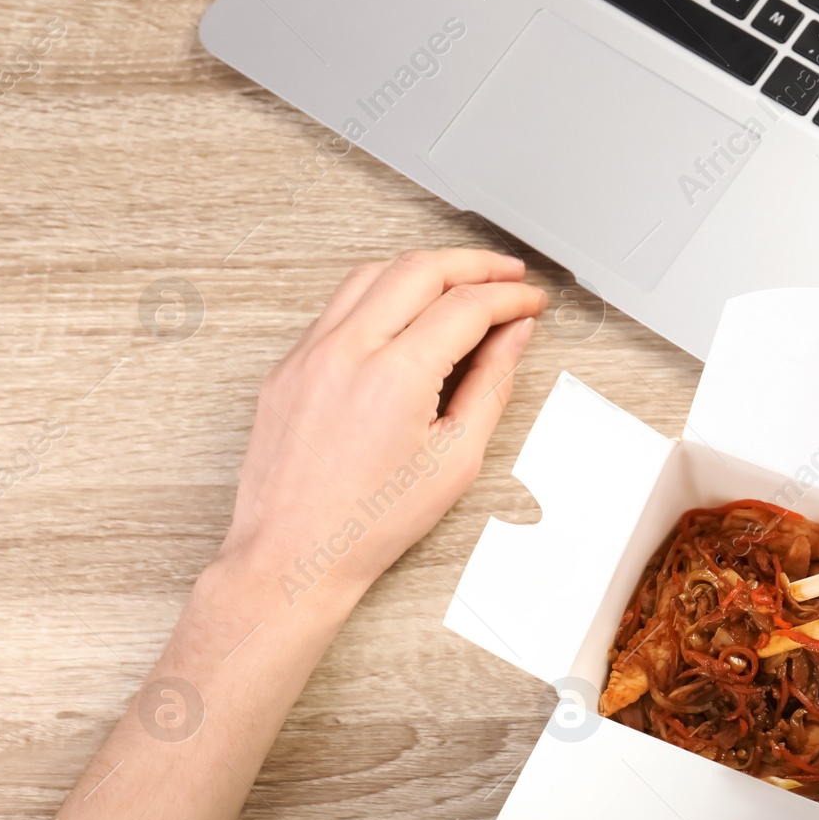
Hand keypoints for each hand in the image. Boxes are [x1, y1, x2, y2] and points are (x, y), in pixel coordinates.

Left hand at [220, 249, 547, 606]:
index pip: (466, 305)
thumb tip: (513, 338)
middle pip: (420, 269)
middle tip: (508, 275)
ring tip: (461, 285)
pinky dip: (382, 294)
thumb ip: (491, 386)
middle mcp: (346, 351)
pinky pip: (339, 306)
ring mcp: (309, 353)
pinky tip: (407, 315)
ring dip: (425, 270)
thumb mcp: (455, 459)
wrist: (295, 554)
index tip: (531, 300)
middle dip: (474, 265)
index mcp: (394, 377)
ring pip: (373, 274)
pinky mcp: (288, 365)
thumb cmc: (369, 524)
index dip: (509, 296)